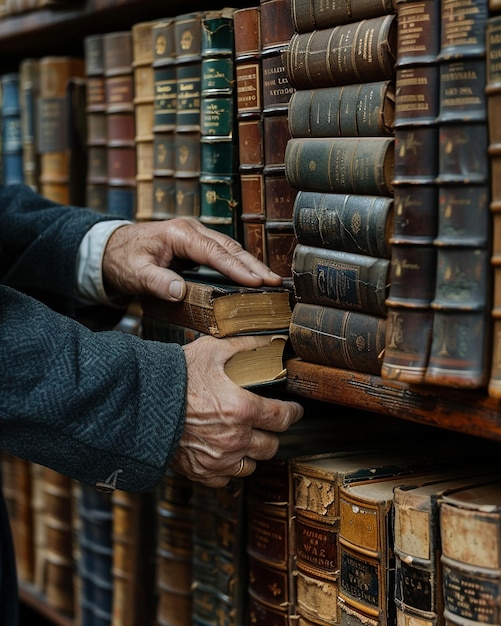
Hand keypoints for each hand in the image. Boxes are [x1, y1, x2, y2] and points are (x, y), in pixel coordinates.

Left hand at [102, 217, 282, 300]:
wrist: (111, 250)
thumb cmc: (122, 259)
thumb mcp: (135, 273)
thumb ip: (157, 282)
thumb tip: (180, 291)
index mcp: (179, 234)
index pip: (214, 252)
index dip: (237, 267)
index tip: (256, 281)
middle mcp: (192, 231)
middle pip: (229, 247)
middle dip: (253, 265)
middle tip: (274, 282)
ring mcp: (196, 236)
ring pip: (230, 249)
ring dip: (250, 264)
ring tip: (271, 280)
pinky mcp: (196, 245)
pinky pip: (223, 253)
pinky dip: (239, 264)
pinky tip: (251, 276)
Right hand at [172, 335, 303, 486]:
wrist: (140, 402)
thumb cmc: (175, 376)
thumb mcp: (212, 351)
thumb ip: (245, 347)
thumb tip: (269, 343)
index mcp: (242, 409)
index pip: (283, 418)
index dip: (293, 413)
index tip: (294, 410)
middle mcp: (234, 439)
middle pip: (271, 445)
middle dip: (271, 432)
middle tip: (264, 422)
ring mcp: (218, 459)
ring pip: (251, 465)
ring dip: (251, 452)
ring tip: (242, 437)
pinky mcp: (201, 471)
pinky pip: (227, 478)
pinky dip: (228, 467)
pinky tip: (222, 451)